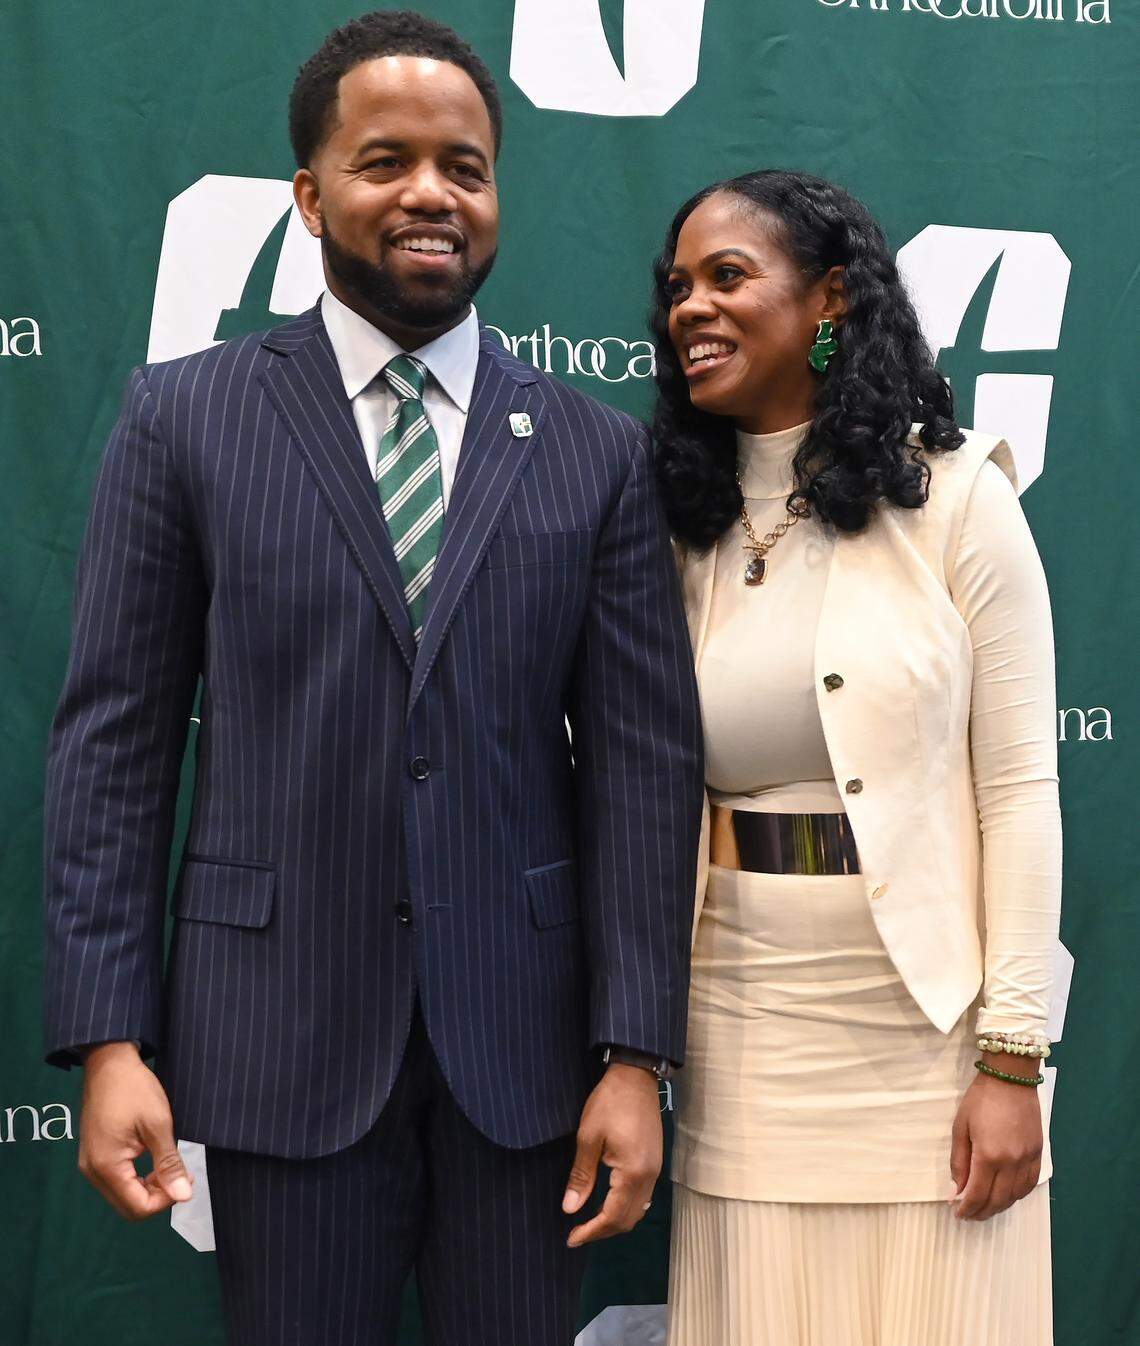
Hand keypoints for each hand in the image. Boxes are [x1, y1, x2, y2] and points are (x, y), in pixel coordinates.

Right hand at [79, 1042, 194, 1219]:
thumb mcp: (158, 1125)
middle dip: (158, 1196)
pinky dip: (137, 1178)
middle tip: (180, 1174)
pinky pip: (117, 1180)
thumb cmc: (133, 1088)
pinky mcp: (94, 1156)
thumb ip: (169, 1164)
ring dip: (148, 1187)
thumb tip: (183, 1196)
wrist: (109, 1062)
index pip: (138, 1208)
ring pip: (123, 1195)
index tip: (186, 1180)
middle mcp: (93, 1171)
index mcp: (106, 1166)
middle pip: (129, 1207)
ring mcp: (91, 1164)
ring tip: (168, 1164)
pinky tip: (153, 1158)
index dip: (167, 1200)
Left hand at [562, 1063, 662, 1247]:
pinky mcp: (655, 1163)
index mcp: (633, 1173)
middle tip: (578, 1233)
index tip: (571, 1239)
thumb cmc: (609, 1103)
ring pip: (638, 1211)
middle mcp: (649, 1177)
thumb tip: (570, 1209)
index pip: (613, 1216)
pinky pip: (642, 1197)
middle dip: (603, 1232)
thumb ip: (581, 1176)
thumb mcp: (588, 1137)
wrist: (636, 1077)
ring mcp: (655, 1170)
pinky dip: (625, 1208)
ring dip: (615, 1221)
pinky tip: (608, 1203)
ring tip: (590, 1222)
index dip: (591, 1231)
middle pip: (628, 1220)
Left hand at [950, 1058, 1042, 1220]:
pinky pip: (1029, 1185)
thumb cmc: (980, 1100)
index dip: (967, 1208)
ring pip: (1015, 1196)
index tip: (958, 1214)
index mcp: (989, 1155)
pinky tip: (1006, 1195)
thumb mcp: (960, 1127)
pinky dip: (1017, 1195)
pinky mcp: (1039, 1154)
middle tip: (969, 1215)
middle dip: (982, 1212)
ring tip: (985, 1207)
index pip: (978, 1194)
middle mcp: (1011, 1163)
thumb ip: (959, 1161)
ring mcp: (1028, 1160)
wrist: (1012, 1078)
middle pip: (998, 1200)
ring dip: (999, 1206)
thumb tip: (956, 1189)